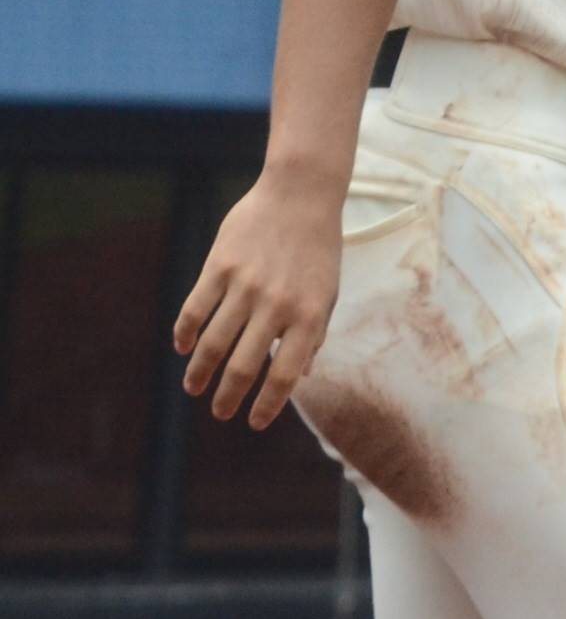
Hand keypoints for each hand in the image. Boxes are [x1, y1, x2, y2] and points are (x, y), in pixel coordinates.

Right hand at [173, 163, 345, 429]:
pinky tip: (184, 349)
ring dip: (201, 372)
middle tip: (220, 413)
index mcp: (310, 315)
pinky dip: (187, 334)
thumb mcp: (328, 292)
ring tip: (193, 388)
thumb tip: (302, 375)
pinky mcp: (219, 267)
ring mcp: (246, 285)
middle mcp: (278, 304)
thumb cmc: (317, 249)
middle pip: (244, 365)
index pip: (287, 374)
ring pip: (214, 342)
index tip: (253, 423)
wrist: (300, 195)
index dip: (268, 404)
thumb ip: (314, 334)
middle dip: (229, 396)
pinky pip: (196, 309)